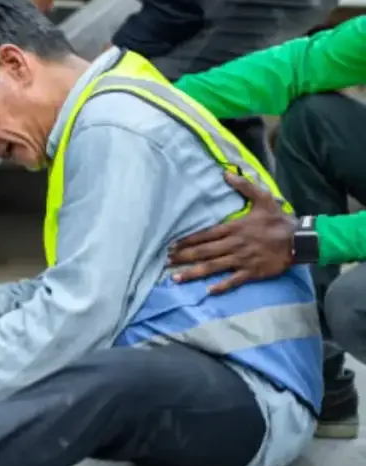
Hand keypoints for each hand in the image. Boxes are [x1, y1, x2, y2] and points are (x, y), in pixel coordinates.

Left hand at [167, 171, 294, 293]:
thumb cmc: (278, 219)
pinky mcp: (252, 272)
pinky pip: (233, 280)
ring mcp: (242, 260)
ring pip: (213, 267)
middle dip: (183, 257)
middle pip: (203, 252)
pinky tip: (207, 291)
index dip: (186, 241)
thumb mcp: (262, 198)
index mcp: (233, 228)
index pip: (204, 235)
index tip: (171, 246)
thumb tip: (226, 173)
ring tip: (175, 278)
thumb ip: (243, 186)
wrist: (299, 239)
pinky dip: (221, 286)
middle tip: (167, 262)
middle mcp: (233, 245)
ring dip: (193, 273)